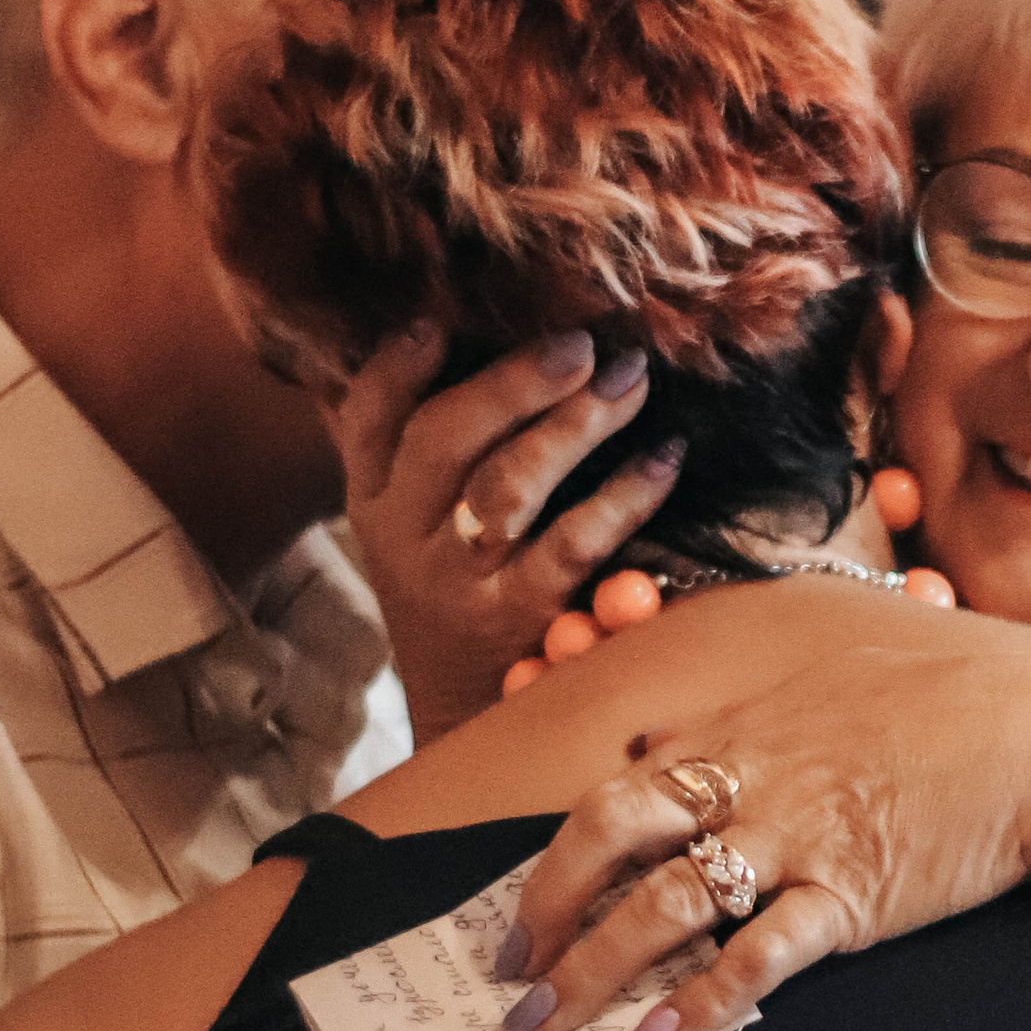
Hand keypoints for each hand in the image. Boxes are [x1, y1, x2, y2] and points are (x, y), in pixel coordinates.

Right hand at [335, 322, 683, 742]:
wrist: (465, 710)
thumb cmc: (458, 585)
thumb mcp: (417, 520)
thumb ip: (425, 439)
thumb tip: (458, 327)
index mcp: (375, 498)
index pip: (366, 418)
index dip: (397, 365)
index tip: (439, 320)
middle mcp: (405, 536)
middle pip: (444, 439)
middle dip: (516, 382)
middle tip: (582, 344)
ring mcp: (460, 582)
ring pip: (508, 487)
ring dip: (574, 426)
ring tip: (630, 380)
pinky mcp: (521, 620)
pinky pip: (574, 547)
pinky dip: (624, 498)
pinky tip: (664, 460)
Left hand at [497, 581, 1030, 1030]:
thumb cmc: (949, 697)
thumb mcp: (828, 676)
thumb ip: (741, 714)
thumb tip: (663, 740)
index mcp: (739, 734)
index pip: (611, 794)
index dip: (551, 860)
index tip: (519, 913)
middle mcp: (748, 784)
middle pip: (608, 843)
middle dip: (545, 915)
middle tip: (511, 977)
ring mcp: (795, 841)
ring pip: (662, 907)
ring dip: (593, 973)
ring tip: (547, 1028)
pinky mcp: (848, 897)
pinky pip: (754, 958)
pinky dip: (696, 1005)